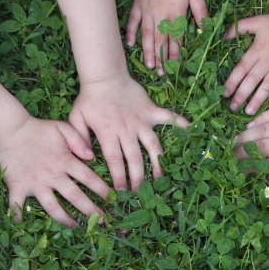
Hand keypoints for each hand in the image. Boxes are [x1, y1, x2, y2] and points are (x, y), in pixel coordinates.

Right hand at [0, 116, 112, 226]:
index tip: (113, 199)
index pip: (89, 178)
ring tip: (76, 227)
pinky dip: (18, 216)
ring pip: (53, 207)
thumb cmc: (38, 129)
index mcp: (65, 161)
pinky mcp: (18, 186)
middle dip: (91, 210)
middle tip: (102, 220)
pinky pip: (17, 205)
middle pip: (75, 196)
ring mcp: (35, 183)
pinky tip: (23, 227)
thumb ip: (78, 139)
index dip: (102, 190)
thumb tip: (91, 156)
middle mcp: (53, 175)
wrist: (10, 130)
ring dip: (65, 219)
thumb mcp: (62, 127)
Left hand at [69, 76, 188, 190]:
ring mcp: (141, 121)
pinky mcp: (150, 111)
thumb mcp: (76, 118)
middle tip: (140, 193)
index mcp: (108, 133)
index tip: (120, 192)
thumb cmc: (89, 99)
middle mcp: (127, 130)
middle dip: (138, 178)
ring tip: (162, 178)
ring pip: (153, 145)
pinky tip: (192, 131)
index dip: (118, 178)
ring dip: (158, 163)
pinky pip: (167, 117)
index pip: (114, 161)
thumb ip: (79, 138)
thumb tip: (87, 157)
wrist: (104, 76)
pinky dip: (180, 122)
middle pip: (134, 159)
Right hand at [125, 0, 207, 75]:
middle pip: (161, 41)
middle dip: (161, 58)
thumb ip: (200, 12)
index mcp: (175, 14)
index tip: (175, 68)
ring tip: (149, 65)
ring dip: (148, 51)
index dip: (175, 54)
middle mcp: (161, 16)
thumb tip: (206, 29)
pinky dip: (131, 33)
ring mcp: (148, 11)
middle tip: (161, 74)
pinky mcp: (139, 5)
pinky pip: (133, 21)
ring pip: (147, 35)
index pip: (176, 38)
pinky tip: (130, 45)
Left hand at [224, 11, 268, 114]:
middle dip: (241, 95)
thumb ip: (239, 28)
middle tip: (233, 108)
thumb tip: (223, 37)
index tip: (225, 94)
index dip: (232, 81)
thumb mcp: (256, 21)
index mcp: (256, 50)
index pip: (241, 68)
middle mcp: (267, 60)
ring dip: (258, 99)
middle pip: (252, 80)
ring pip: (268, 85)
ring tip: (249, 112)